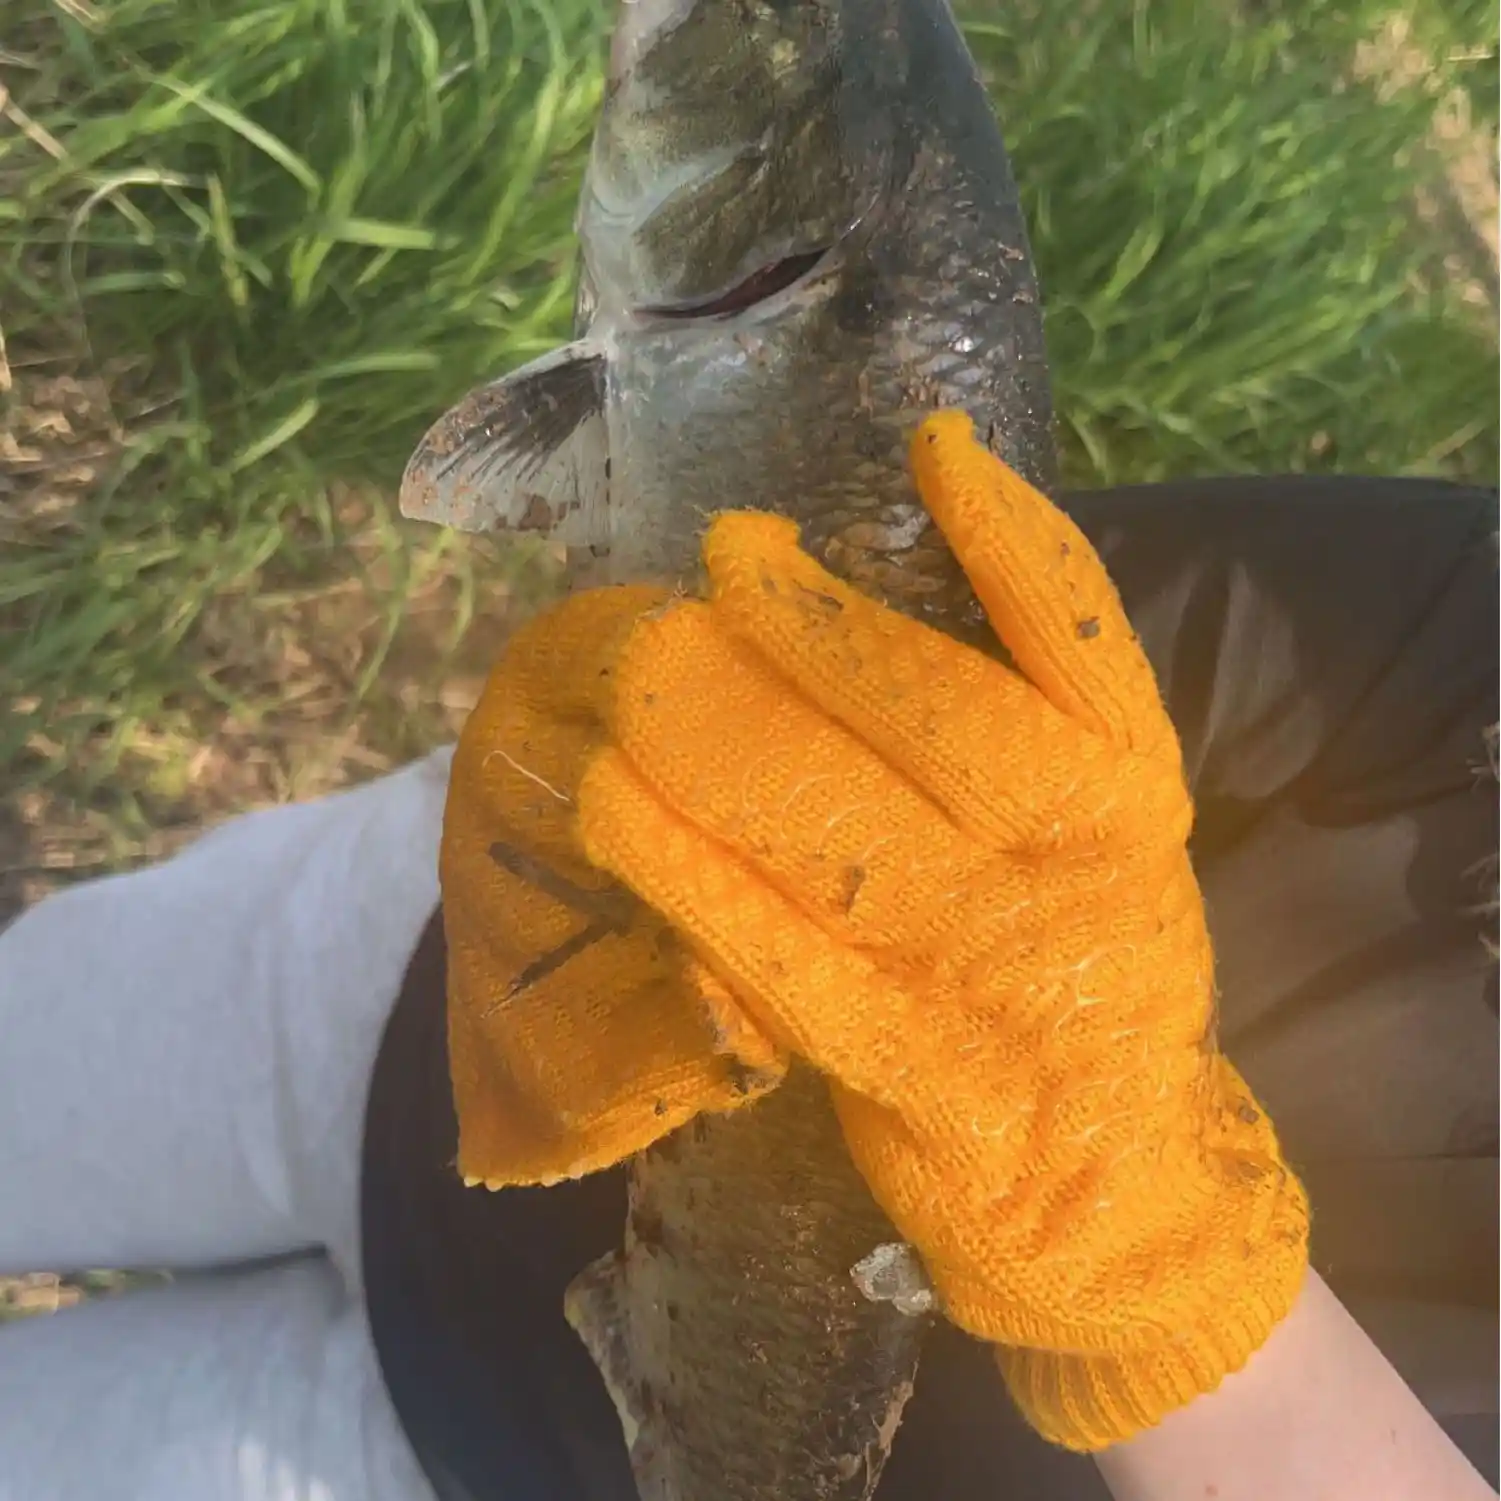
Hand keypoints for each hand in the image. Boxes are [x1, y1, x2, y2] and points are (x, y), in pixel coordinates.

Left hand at [442, 412, 1308, 1450]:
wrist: (1118, 1186)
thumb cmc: (1088, 978)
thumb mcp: (1106, 844)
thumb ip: (1029, 736)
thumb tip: (871, 613)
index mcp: (1126, 793)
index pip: (1076, 639)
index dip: (1007, 533)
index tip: (930, 449)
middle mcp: (1058, 861)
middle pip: (920, 708)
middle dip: (801, 619)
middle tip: (720, 558)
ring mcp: (972, 963)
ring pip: (827, 817)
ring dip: (714, 726)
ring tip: (640, 662)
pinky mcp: (892, 1057)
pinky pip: (770, 943)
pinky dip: (683, 867)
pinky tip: (609, 800)